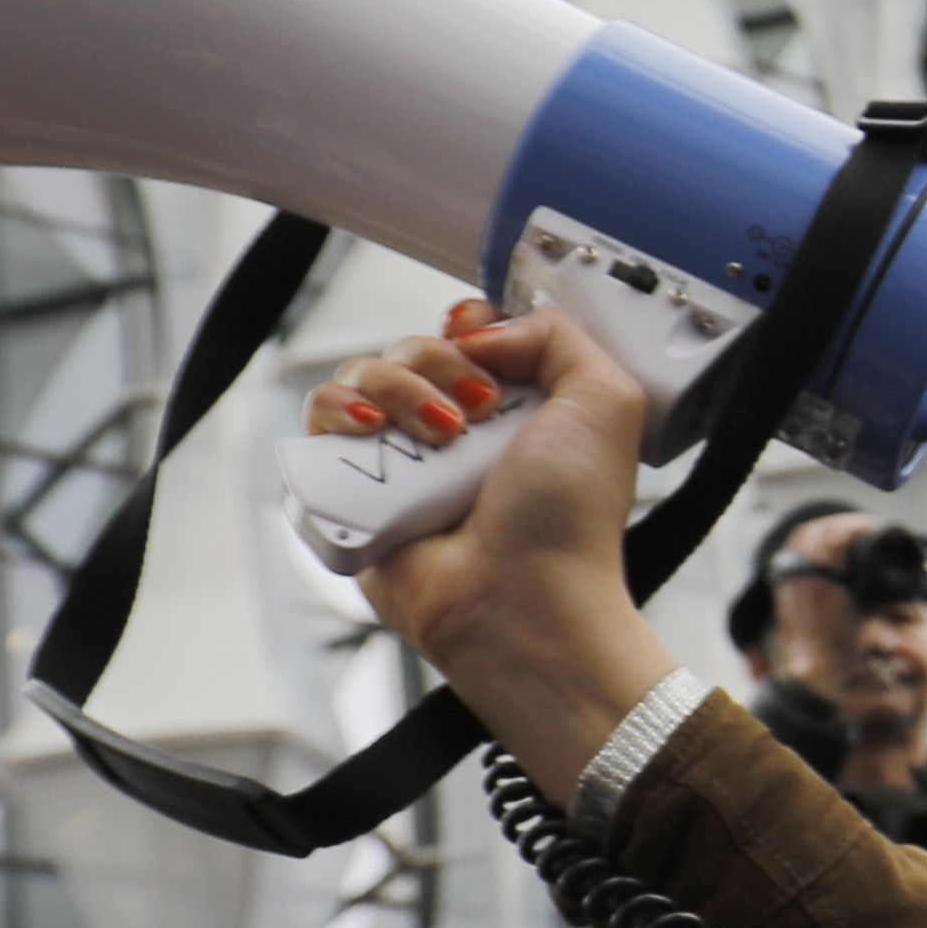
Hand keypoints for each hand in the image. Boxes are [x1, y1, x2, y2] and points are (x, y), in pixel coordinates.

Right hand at [323, 309, 674, 798]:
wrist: (521, 601)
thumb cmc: (569, 520)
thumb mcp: (607, 400)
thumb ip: (562, 334)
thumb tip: (482, 326)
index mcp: (515, 409)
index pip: (466, 333)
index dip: (469, 327)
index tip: (485, 346)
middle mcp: (456, 431)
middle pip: (412, 347)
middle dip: (440, 363)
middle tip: (477, 414)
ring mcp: (402, 461)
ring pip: (362, 375)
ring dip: (397, 388)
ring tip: (440, 437)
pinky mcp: (351, 490)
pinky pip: (319, 422)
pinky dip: (338, 410)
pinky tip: (371, 430)